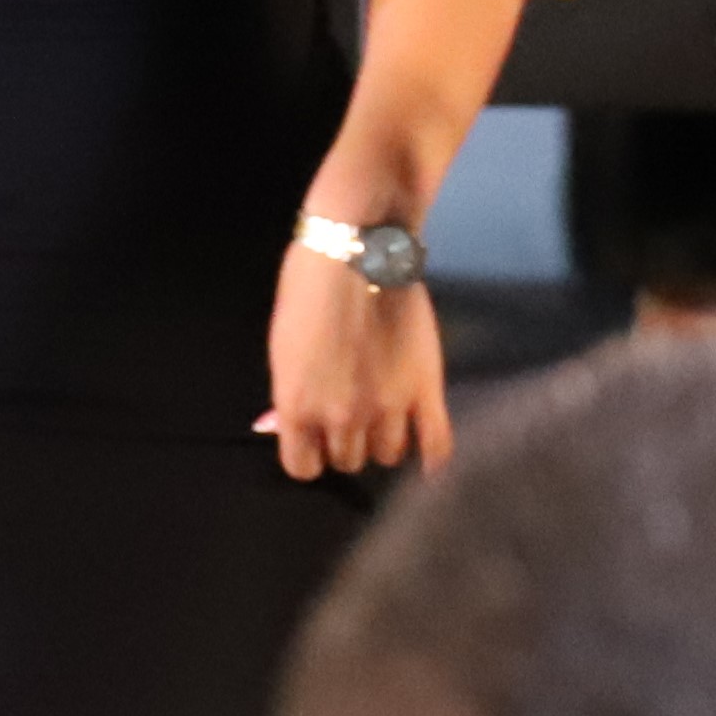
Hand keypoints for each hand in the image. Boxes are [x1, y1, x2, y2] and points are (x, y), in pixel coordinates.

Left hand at [261, 245, 452, 480]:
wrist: (357, 247)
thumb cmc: (307, 287)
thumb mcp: (282, 347)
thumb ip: (288, 396)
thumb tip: (280, 428)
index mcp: (297, 406)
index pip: (303, 467)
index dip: (310, 452)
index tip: (316, 437)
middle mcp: (341, 417)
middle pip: (348, 461)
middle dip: (347, 441)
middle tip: (353, 412)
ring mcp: (386, 406)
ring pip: (387, 456)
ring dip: (384, 440)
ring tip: (385, 415)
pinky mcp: (425, 388)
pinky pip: (435, 445)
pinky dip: (431, 458)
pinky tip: (426, 458)